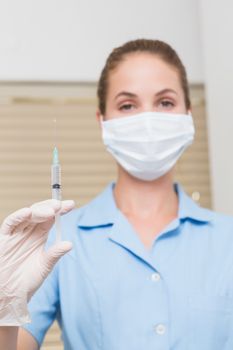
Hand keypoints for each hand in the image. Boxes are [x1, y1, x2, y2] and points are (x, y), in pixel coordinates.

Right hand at [0, 199, 74, 325]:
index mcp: (39, 236)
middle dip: (51, 208)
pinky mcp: (4, 238)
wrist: (9, 295)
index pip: (51, 218)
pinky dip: (18, 216)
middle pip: (40, 213)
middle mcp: (28, 232)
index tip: (71, 205)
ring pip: (27, 216)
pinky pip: (10, 224)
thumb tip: (69, 244)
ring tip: (50, 210)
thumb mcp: (45, 266)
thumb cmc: (26, 281)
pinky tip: (28, 212)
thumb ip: (55, 254)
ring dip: (39, 211)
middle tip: (60, 205)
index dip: (60, 210)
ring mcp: (16, 234)